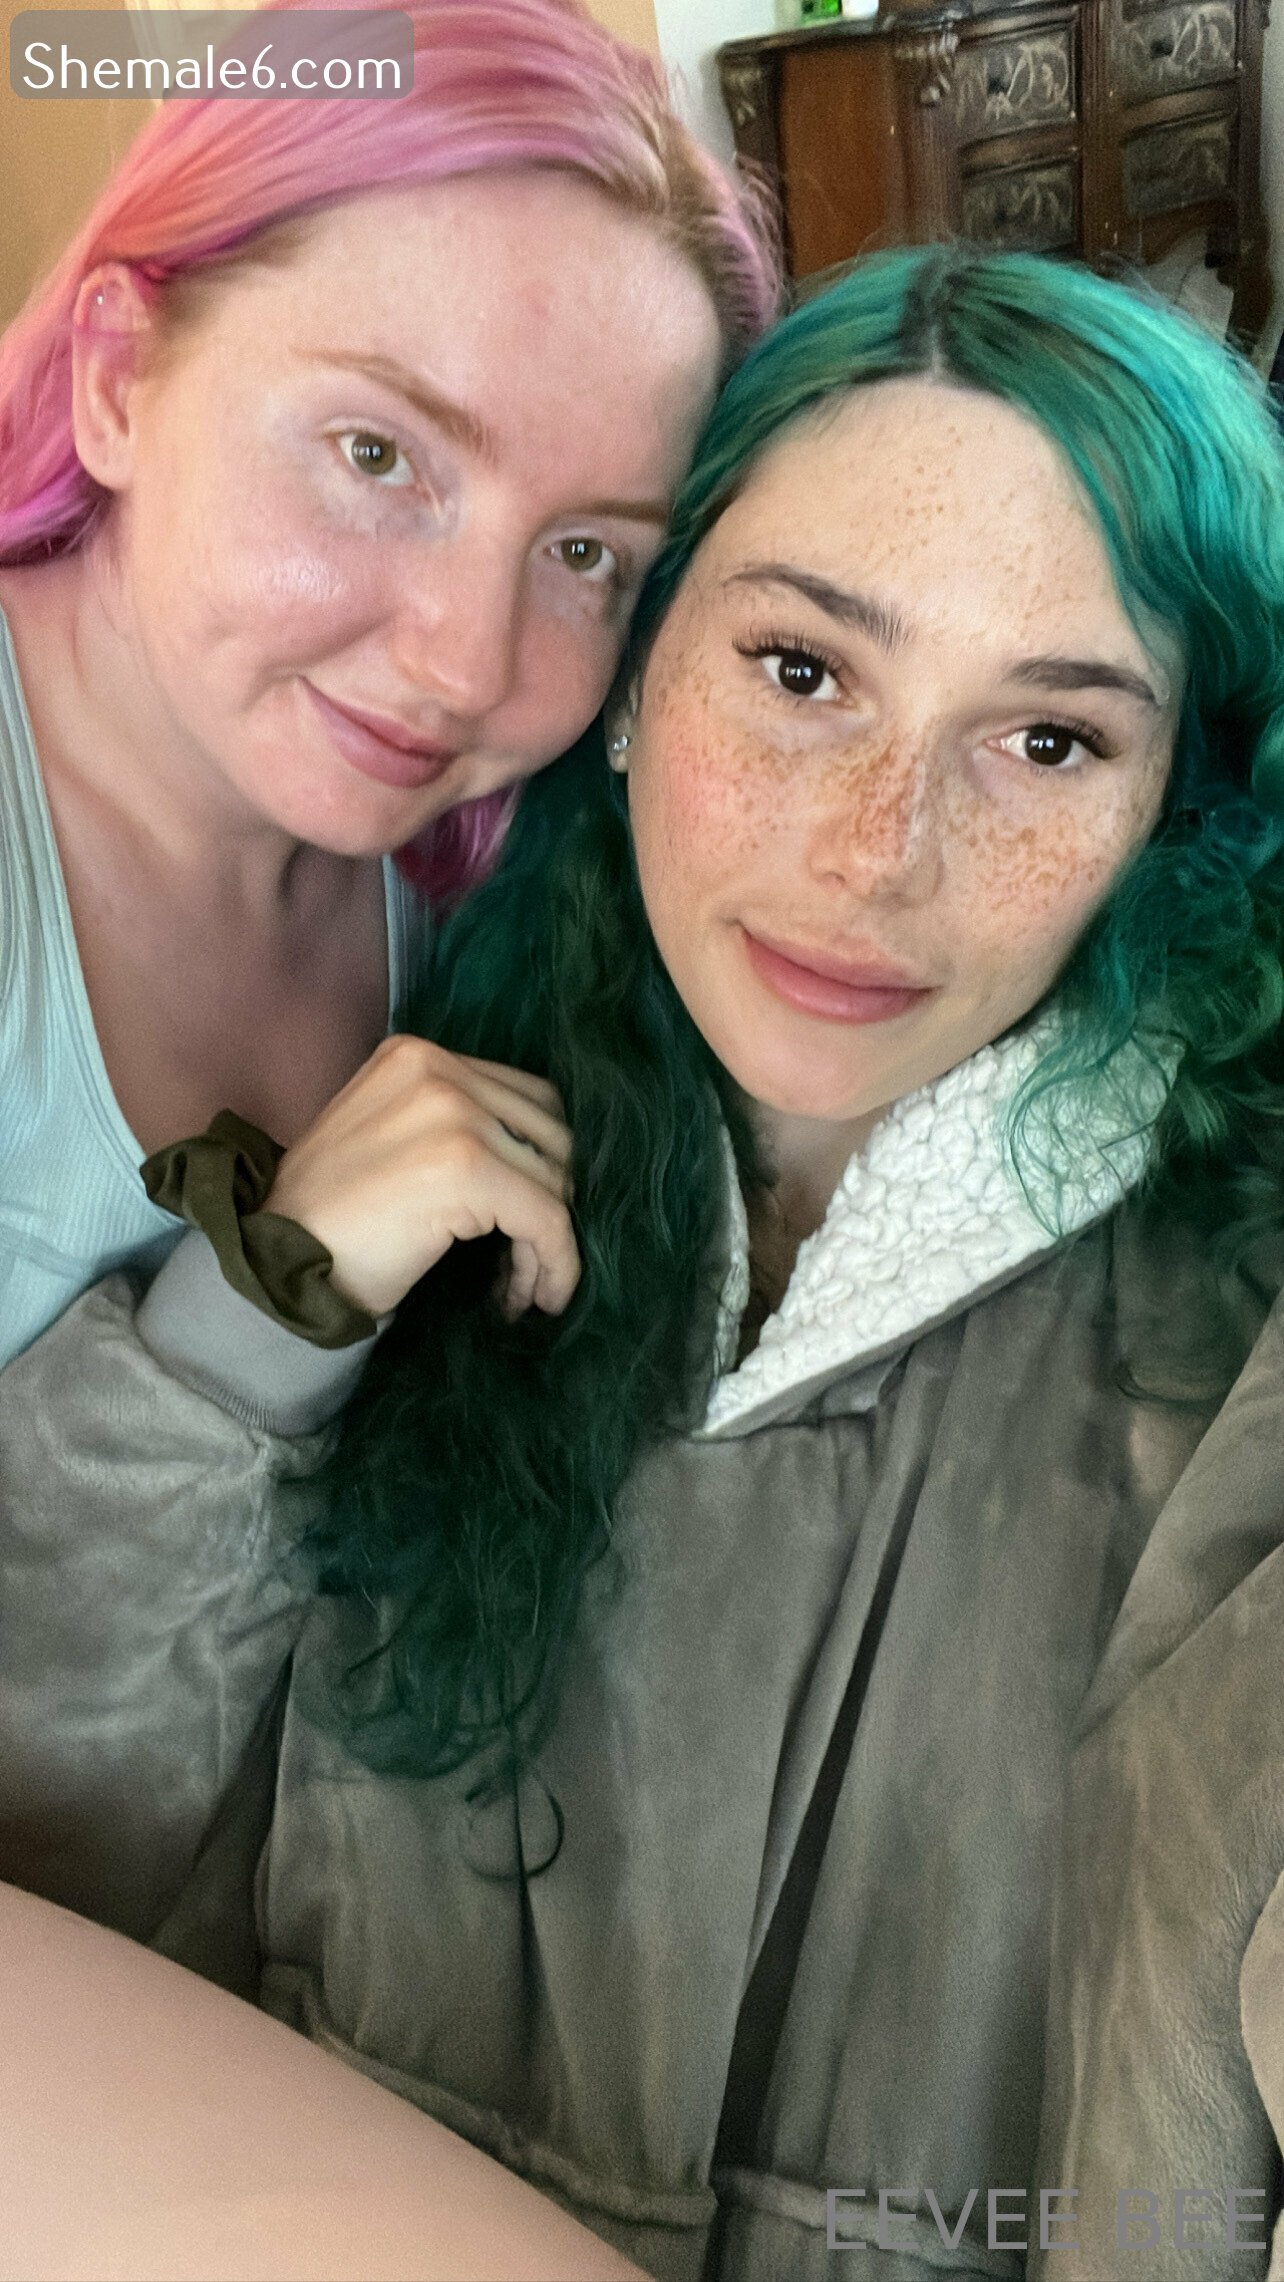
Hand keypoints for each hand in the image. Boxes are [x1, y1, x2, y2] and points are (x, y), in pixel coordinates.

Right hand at [265, 1035, 579, 1318]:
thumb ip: (451, 1124)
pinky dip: (555, 1264)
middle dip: (551, 1202)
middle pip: (550, 1134)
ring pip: (554, 1180)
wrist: (272, 1261)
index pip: (525, 1100)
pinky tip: (535, 1299)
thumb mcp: (388, 1136)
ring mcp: (454, 1114)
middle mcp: (438, 1070)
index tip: (524, 1222)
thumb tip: (541, 1162)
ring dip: (550, 1243)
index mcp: (416, 1055)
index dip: (539, 1164)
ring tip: (521, 1288)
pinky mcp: (468, 1167)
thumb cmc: (329, 1218)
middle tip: (524, 1260)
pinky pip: (548, 1219)